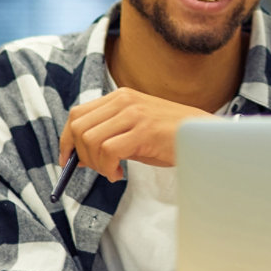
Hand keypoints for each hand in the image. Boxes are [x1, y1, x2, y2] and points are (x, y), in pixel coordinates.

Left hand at [59, 87, 213, 181]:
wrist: (204, 138)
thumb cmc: (171, 138)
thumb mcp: (136, 129)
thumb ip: (110, 134)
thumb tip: (78, 156)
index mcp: (121, 97)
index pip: (77, 114)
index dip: (66, 140)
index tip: (68, 160)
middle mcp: (124, 100)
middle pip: (78, 127)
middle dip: (79, 154)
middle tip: (97, 169)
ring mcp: (134, 114)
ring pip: (89, 140)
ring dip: (95, 164)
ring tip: (112, 171)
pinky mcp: (143, 130)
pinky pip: (107, 151)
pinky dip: (107, 168)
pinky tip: (120, 173)